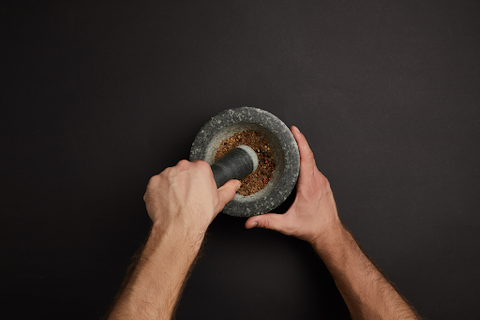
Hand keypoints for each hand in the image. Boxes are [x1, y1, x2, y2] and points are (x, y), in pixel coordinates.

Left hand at [144, 160, 240, 242]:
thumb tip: (234, 184)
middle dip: (183, 181)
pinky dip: (159, 193)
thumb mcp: (219, 202)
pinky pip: (156, 185)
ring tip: (175, 202)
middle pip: (183, 170)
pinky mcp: (153, 182)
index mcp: (200, 168)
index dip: (197, 181)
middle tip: (186, 197)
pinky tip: (165, 203)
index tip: (196, 189)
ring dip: (170, 186)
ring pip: (169, 177)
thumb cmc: (197, 216)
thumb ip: (228, 189)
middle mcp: (183, 167)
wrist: (179, 227)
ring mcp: (166, 174)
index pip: (198, 168)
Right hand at [245, 126, 341, 247]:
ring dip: (302, 150)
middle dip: (298, 141)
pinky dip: (306, 160)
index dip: (300, 141)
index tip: (294, 130)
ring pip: (312, 161)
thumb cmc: (311, 228)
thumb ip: (267, 222)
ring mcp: (322, 182)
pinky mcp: (323, 184)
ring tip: (290, 142)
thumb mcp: (287, 225)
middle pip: (309, 155)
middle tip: (288, 130)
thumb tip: (250, 222)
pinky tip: (297, 160)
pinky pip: (314, 167)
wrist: (329, 233)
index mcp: (309, 186)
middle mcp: (318, 181)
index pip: (306, 158)